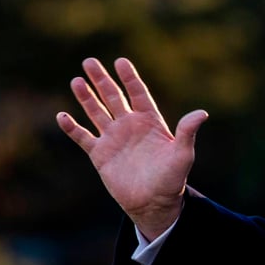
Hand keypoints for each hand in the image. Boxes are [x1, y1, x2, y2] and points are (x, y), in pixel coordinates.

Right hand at [56, 57, 208, 237]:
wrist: (154, 203)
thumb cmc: (173, 178)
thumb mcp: (183, 154)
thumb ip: (187, 132)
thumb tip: (202, 113)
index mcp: (150, 122)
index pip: (138, 94)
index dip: (129, 78)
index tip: (120, 61)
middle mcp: (130, 126)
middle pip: (113, 97)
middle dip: (102, 80)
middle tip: (89, 61)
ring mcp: (114, 139)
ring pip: (97, 112)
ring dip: (86, 97)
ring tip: (76, 81)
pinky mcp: (100, 154)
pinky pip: (83, 137)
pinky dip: (72, 127)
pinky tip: (62, 116)